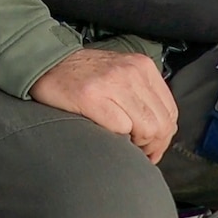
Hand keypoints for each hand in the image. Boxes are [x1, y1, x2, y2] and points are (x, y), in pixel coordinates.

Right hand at [28, 48, 177, 162]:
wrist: (46, 62)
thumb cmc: (83, 75)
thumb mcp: (121, 73)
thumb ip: (141, 94)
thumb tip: (159, 130)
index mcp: (143, 67)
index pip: (170, 112)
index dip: (164, 137)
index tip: (151, 148)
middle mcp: (132, 72)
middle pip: (162, 123)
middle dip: (154, 147)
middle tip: (140, 155)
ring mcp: (113, 83)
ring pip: (147, 128)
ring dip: (138, 146)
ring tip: (126, 148)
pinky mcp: (92, 97)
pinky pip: (121, 128)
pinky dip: (118, 138)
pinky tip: (108, 137)